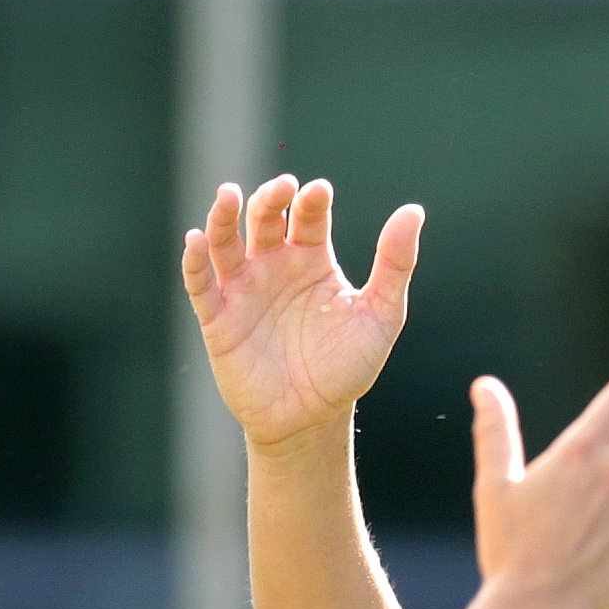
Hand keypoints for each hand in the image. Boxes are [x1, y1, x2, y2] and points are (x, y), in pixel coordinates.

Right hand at [183, 175, 420, 450]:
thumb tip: (413, 211)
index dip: (312, 200)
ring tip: (228, 194)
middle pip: (265, 217)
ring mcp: (244, 291)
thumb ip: (395, 265)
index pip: (309, 216)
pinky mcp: (219, 320)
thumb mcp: (380, 315)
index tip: (319, 193)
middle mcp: (275, 266)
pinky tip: (196, 239)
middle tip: (283, 188)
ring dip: (224, 216)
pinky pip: (201, 285)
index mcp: (313, 259)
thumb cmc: (347, 367)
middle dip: (271, 198)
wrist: (312, 420)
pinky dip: (194, 261)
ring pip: (226, 241)